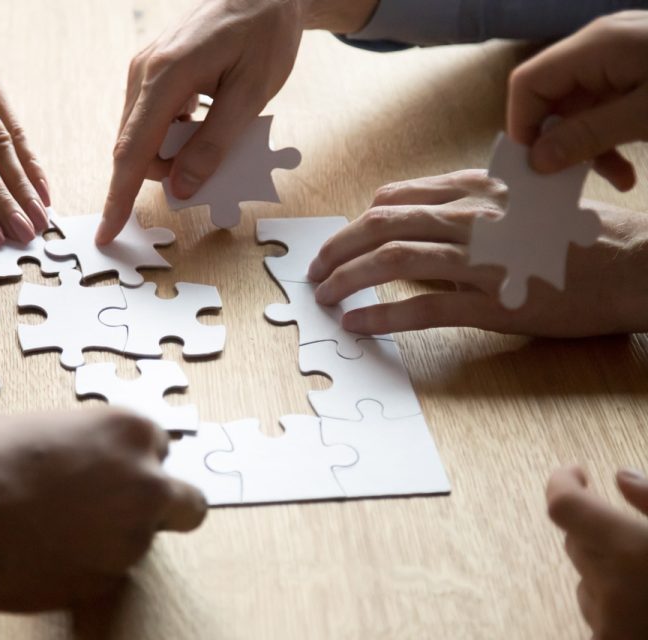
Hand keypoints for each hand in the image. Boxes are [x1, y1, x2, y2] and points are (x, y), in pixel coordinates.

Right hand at [96, 0, 378, 242]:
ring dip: (173, 154)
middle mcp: (143, 72)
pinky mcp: (151, 72)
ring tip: (218, 132)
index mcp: (166, 75)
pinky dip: (174, 136)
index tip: (106, 233)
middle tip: (215, 167)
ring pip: (143, 137)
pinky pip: (151, 120)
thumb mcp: (251, 95)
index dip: (118, 198)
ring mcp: (143, 70)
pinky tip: (206, 120)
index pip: (132, 151)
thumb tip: (182, 187)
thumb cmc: (264, 35)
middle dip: (165, 172)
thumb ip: (214, 144)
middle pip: (136, 149)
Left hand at [305, 169, 647, 336]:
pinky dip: (383, 316)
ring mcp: (481, 260)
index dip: (359, 220)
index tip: (340, 239)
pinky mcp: (493, 302)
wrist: (636, 265)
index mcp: (479, 192)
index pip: (399, 199)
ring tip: (324, 295)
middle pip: (384, 224)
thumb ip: (474, 208)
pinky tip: (357, 325)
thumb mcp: (523, 206)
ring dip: (349, 278)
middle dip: (339, 247)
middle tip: (315, 270)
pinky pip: (424, 307)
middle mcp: (473, 218)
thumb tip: (424, 222)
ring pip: (395, 260)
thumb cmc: (583, 236)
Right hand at [507, 10, 647, 190]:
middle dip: (560, 143)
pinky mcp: (638, 70)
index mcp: (595, 47)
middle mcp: (600, 47)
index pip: (528, 83)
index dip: (521, 126)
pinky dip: (612, 136)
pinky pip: (608, 105)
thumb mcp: (645, 114)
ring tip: (617, 179)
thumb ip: (589, 135)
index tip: (533, 167)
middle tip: (570, 182)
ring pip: (582, 108)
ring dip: (591, 147)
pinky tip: (629, 167)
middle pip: (553, 99)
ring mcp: (620, 57)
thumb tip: (537, 161)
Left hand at [547, 466, 647, 638]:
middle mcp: (610, 590)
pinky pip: (599, 620)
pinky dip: (616, 608)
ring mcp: (609, 629)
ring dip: (607, 572)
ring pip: (587, 583)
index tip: (578, 473)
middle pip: (576, 542)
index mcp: (629, 551)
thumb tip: (620, 477)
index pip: (563, 507)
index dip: (562, 483)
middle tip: (635, 532)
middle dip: (595, 528)